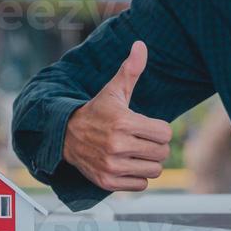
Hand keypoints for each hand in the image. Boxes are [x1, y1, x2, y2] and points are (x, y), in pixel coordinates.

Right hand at [63, 40, 173, 191]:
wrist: (66, 136)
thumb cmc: (97, 111)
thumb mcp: (113, 91)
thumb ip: (131, 69)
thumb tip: (141, 45)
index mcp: (123, 121)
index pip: (165, 133)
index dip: (159, 129)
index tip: (146, 125)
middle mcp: (117, 145)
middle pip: (162, 153)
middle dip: (155, 146)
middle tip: (141, 139)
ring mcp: (111, 165)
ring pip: (154, 170)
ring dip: (148, 162)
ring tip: (135, 152)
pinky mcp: (107, 181)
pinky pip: (141, 185)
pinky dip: (137, 177)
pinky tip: (126, 164)